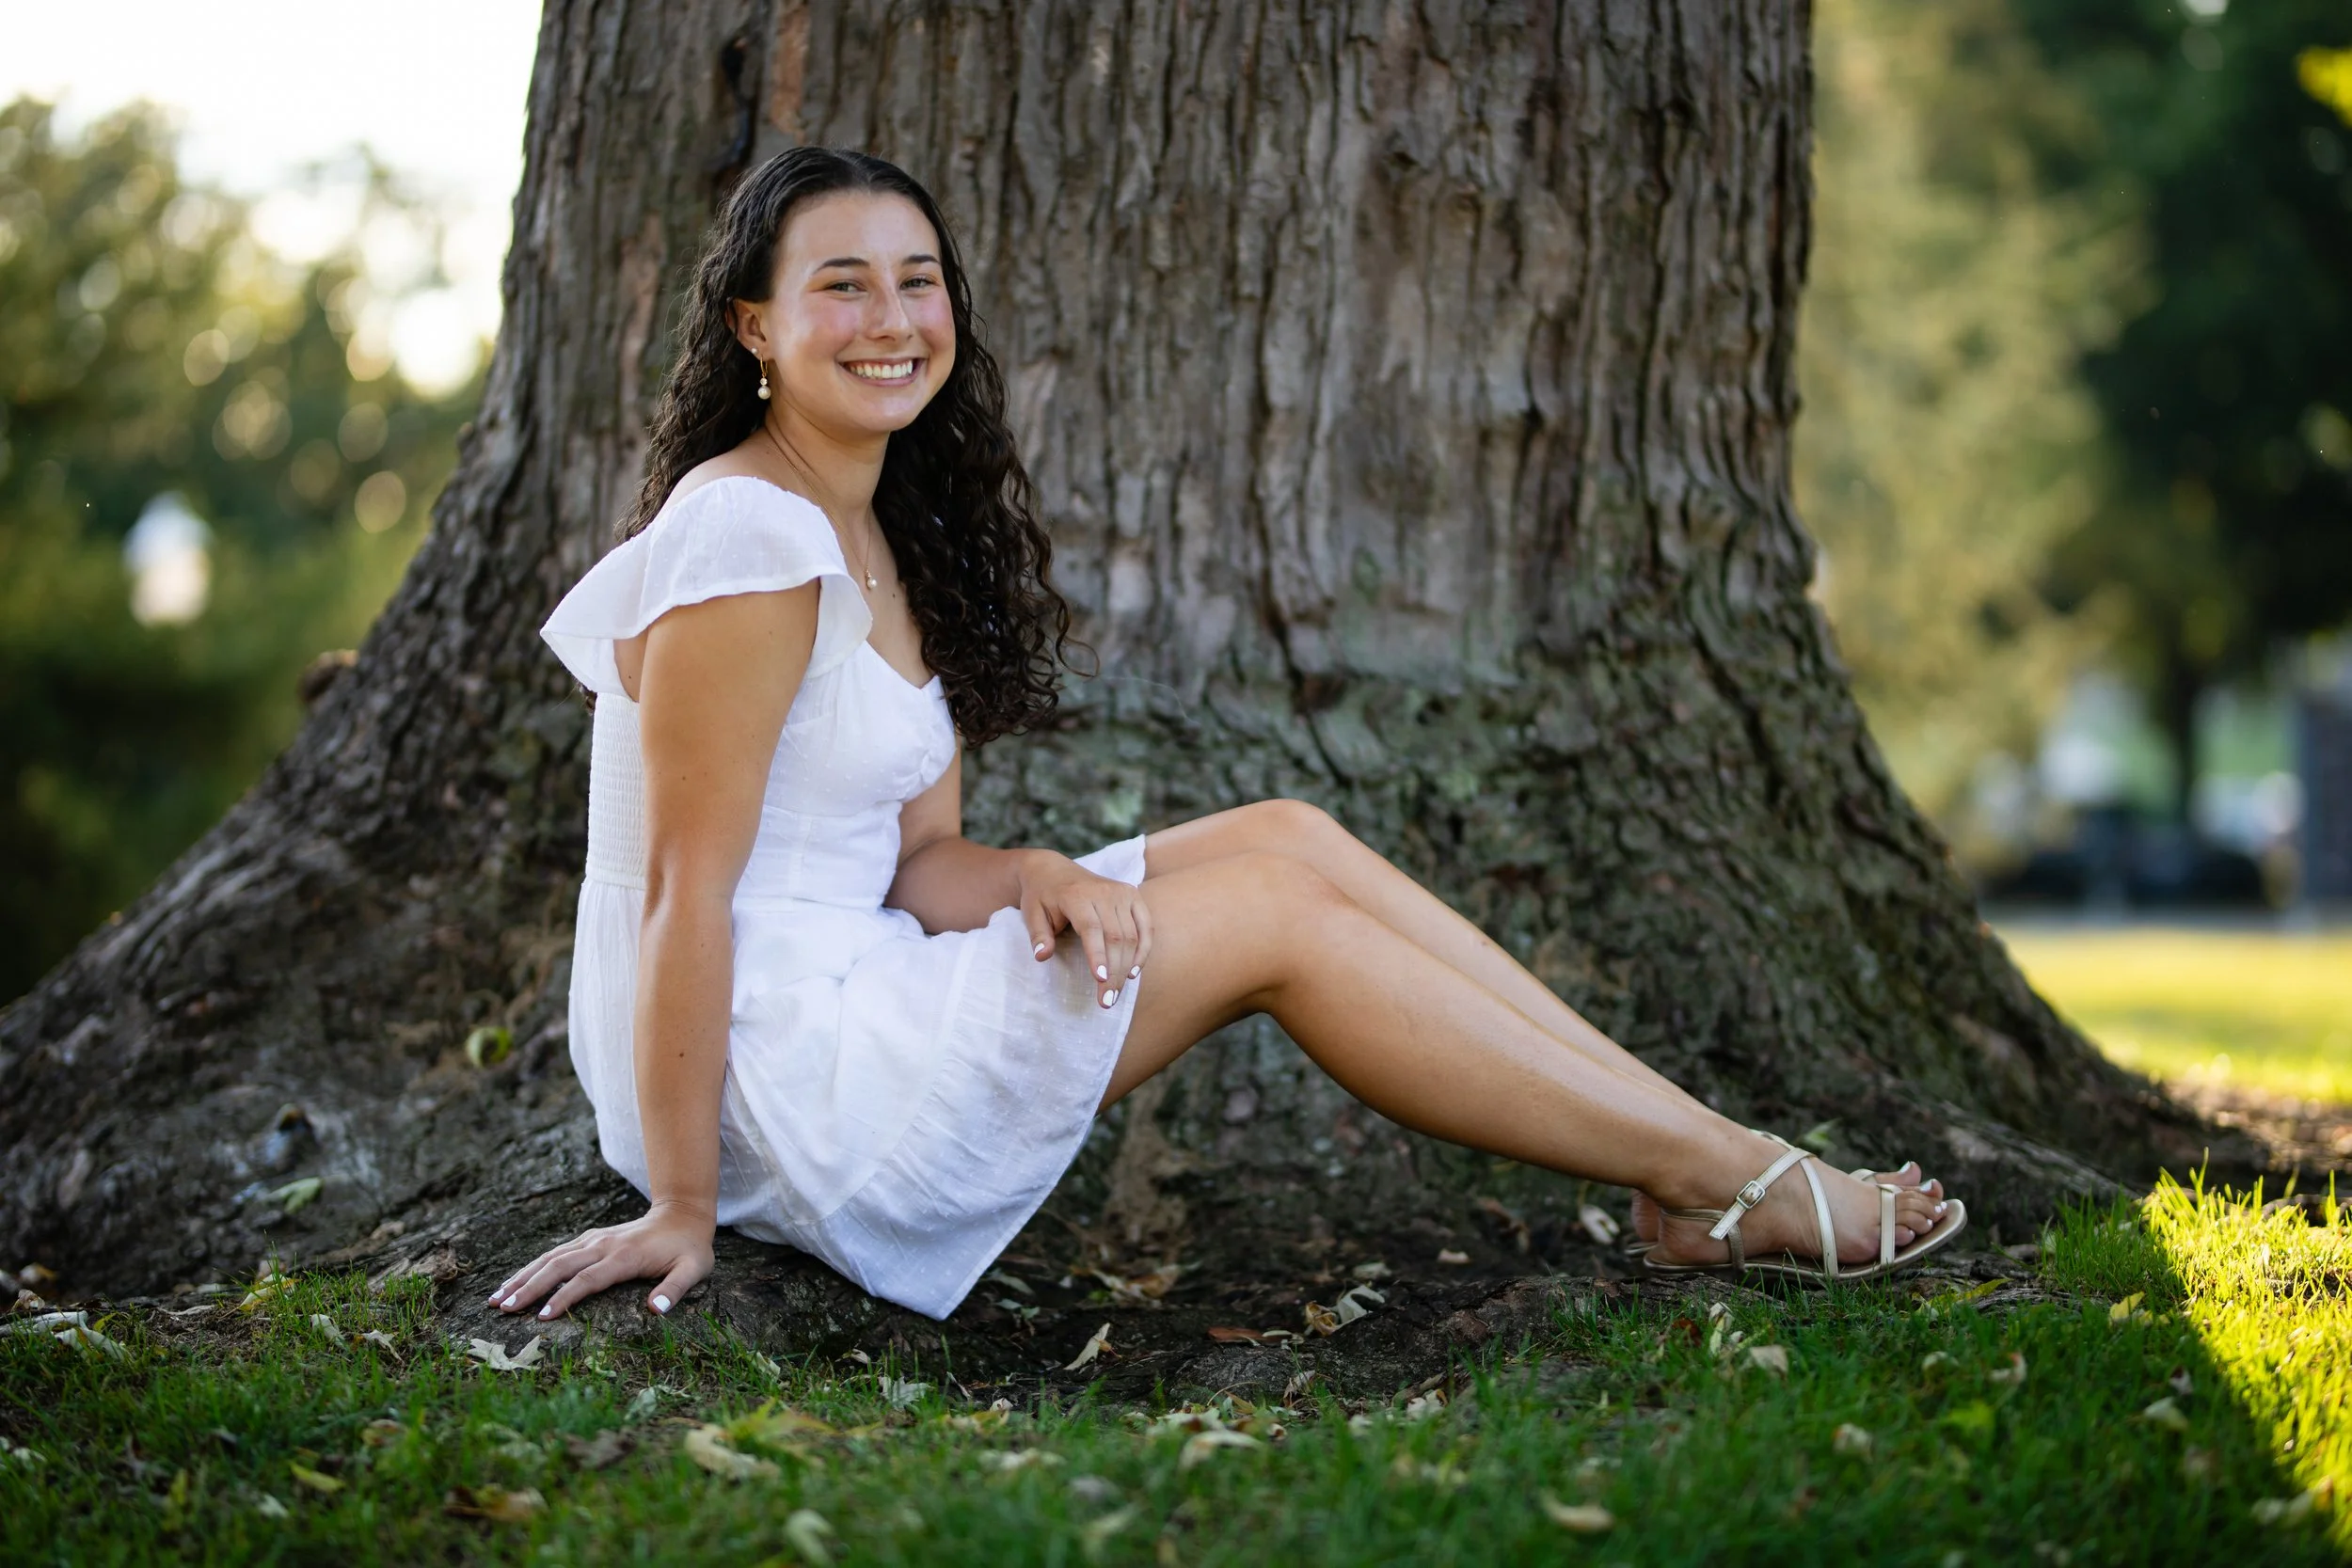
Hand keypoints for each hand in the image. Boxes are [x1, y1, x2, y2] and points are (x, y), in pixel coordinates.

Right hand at [487, 1200, 714, 1320]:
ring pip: (550, 1257)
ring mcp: (593, 1240)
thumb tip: (657, 1310)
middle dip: (528, 1287)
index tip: (541, 1317)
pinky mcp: (589, 1239)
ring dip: (523, 1276)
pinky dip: (532, 1267)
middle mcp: (602, 1245)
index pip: (587, 1279)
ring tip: (496, 1297)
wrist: (683, 1214)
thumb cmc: (689, 1248)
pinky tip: (515, 1281)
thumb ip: (675, 1289)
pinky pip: (555, 1253)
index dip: (564, 1297)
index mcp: (624, 1256)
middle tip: (501, 1308)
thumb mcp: (694, 1269)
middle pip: (558, 1266)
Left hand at [1016, 851, 1151, 1007]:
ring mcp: (1122, 892)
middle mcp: (1104, 892)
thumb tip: (1042, 956)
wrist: (1053, 870)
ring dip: (1127, 968)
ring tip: (1116, 994)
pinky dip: (1144, 951)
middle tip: (1106, 1001)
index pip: (1092, 928)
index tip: (1100, 980)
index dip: (1097, 955)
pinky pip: (1146, 926)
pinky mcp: (1133, 895)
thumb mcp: (1031, 913)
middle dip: (1113, 972)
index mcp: (1077, 895)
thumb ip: (1037, 935)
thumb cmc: (1041, 896)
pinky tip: (1133, 972)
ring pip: (1133, 936)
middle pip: (1116, 937)